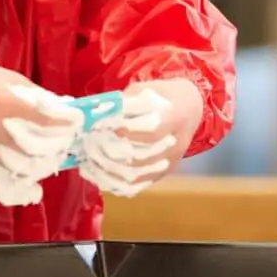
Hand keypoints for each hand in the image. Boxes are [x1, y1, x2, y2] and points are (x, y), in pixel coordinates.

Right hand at [0, 58, 81, 204]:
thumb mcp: (8, 77)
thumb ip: (35, 95)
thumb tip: (63, 110)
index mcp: (5, 104)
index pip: (47, 119)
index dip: (67, 122)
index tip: (75, 121)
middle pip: (41, 149)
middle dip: (59, 144)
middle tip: (64, 138)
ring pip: (27, 170)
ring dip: (45, 165)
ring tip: (50, 156)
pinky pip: (3, 187)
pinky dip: (21, 191)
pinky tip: (32, 189)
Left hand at [79, 77, 203, 198]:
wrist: (189, 109)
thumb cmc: (161, 95)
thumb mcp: (143, 89)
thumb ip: (124, 103)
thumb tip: (97, 116)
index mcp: (174, 117)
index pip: (149, 129)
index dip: (122, 130)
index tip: (99, 126)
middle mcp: (176, 143)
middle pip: (141, 156)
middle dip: (110, 152)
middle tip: (88, 146)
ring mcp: (171, 162)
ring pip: (138, 175)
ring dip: (109, 171)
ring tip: (88, 163)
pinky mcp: (164, 174)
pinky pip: (139, 186)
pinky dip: (116, 184)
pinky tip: (99, 178)